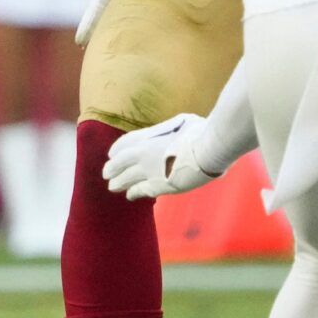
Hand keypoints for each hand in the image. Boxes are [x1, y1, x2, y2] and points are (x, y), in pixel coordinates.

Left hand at [102, 114, 223, 200]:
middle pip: (118, 163)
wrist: (209, 149)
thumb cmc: (201, 132)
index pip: (124, 143)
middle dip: (111, 169)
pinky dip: (134, 192)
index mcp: (147, 137)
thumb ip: (170, 129)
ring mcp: (149, 171)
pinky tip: (131, 195)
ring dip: (118, 183)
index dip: (116, 150)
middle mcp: (142, 154)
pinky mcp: (159, 186)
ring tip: (113, 186)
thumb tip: (172, 130)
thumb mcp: (181, 122)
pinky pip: (141, 191)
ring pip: (125, 179)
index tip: (112, 154)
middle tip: (107, 173)